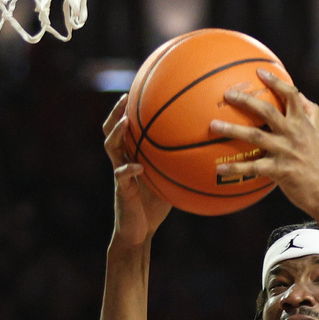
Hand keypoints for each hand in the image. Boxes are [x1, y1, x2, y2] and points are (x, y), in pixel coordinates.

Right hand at [102, 95, 171, 247]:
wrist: (139, 230)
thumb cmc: (156, 204)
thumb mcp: (170, 180)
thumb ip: (180, 165)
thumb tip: (208, 151)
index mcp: (132, 155)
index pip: (127, 127)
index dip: (129, 109)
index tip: (139, 89)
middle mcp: (122, 160)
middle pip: (111, 130)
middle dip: (116, 112)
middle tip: (126, 96)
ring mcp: (119, 173)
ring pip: (111, 147)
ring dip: (117, 133)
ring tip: (126, 121)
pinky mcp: (121, 189)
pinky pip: (122, 176)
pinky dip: (130, 169)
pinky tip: (138, 166)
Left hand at [209, 71, 318, 220]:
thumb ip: (311, 114)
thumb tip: (301, 95)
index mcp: (303, 123)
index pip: (291, 95)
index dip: (276, 81)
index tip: (259, 71)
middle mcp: (294, 134)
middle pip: (267, 111)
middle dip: (246, 100)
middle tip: (227, 94)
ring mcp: (286, 152)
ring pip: (255, 136)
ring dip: (232, 129)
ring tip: (213, 125)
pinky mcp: (280, 171)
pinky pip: (252, 168)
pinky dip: (235, 168)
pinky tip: (218, 168)